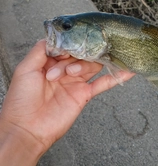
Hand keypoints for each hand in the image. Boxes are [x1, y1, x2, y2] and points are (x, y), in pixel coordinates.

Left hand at [0, 40, 134, 154]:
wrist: (27, 128)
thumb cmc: (21, 100)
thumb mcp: (25, 69)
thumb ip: (40, 50)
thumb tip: (54, 36)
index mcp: (49, 63)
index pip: (66, 46)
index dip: (67, 44)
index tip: (68, 45)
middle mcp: (64, 71)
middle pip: (80, 54)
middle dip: (75, 57)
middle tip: (66, 68)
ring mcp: (75, 83)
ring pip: (90, 65)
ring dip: (84, 65)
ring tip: (72, 75)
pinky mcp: (84, 95)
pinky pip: (102, 84)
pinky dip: (116, 77)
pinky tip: (128, 70)